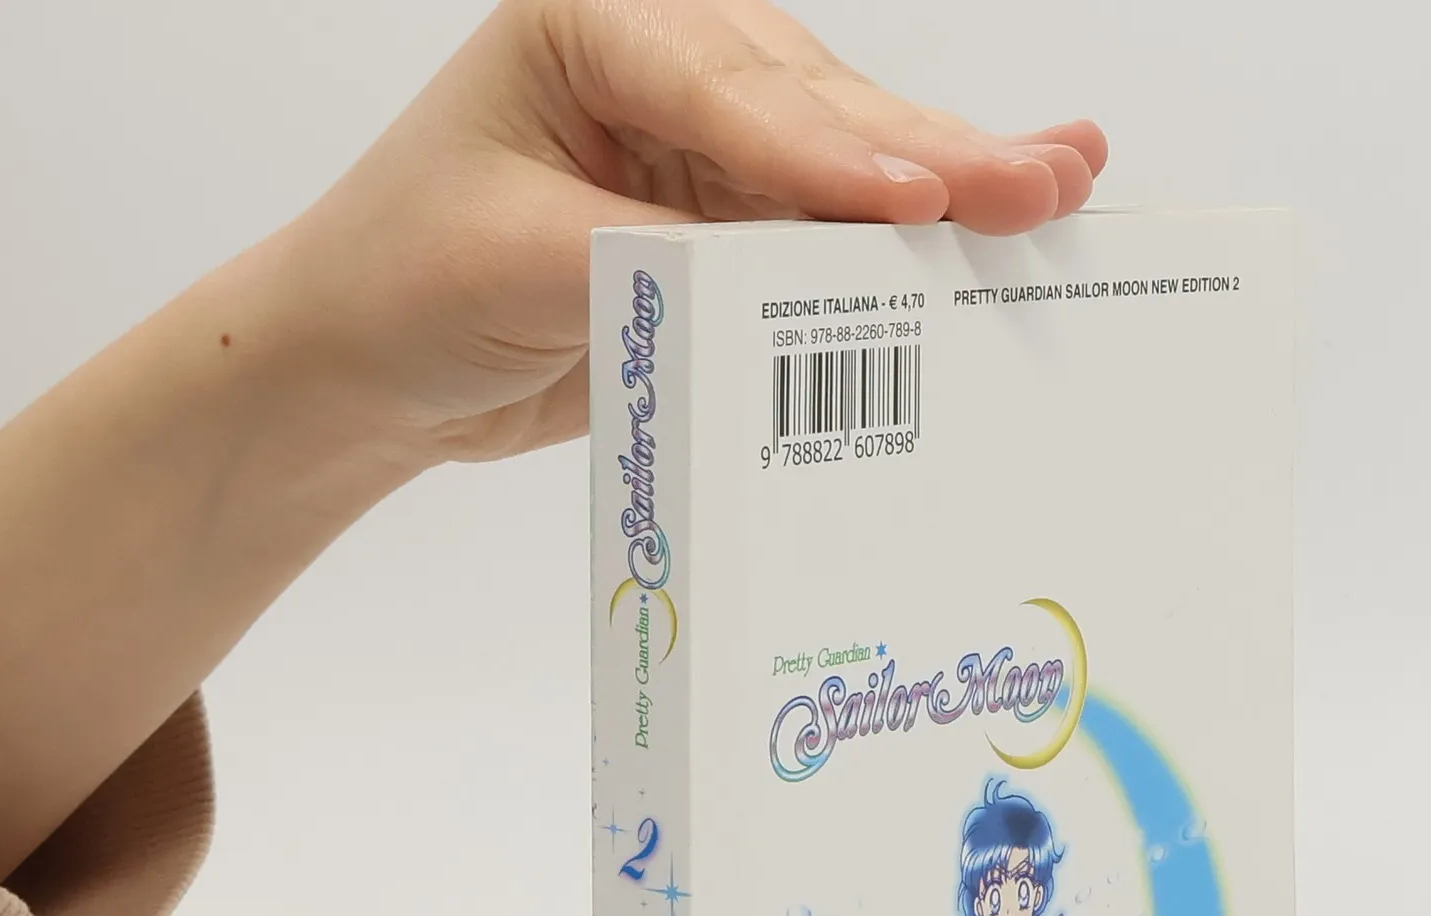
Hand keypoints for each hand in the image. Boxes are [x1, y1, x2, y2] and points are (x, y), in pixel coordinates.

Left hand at [267, 0, 1106, 465]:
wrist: (368, 367)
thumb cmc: (404, 285)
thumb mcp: (517, 266)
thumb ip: (659, 259)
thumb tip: (795, 281)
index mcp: (593, 27)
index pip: (728, 91)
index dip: (829, 153)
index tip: (920, 198)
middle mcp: (664, 63)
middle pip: (818, 107)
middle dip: (933, 151)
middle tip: (1047, 180)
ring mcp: (707, 142)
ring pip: (848, 156)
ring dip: (951, 181)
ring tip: (1063, 182)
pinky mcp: (730, 220)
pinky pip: (834, 227)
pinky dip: (914, 237)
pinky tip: (1001, 212)